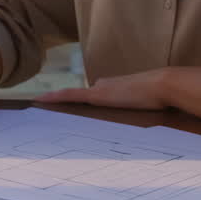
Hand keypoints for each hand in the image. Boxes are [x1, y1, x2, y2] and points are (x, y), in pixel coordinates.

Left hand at [35, 69, 168, 109]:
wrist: (164, 86)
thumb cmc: (162, 96)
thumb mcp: (150, 104)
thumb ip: (144, 107)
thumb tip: (151, 114)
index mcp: (115, 87)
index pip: (94, 93)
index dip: (79, 100)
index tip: (65, 103)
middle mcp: (104, 85)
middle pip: (81, 97)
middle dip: (63, 103)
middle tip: (43, 108)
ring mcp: (99, 90)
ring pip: (71, 97)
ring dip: (56, 102)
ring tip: (36, 106)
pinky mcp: (96, 96)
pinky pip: (69, 96)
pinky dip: (54, 98)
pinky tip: (39, 101)